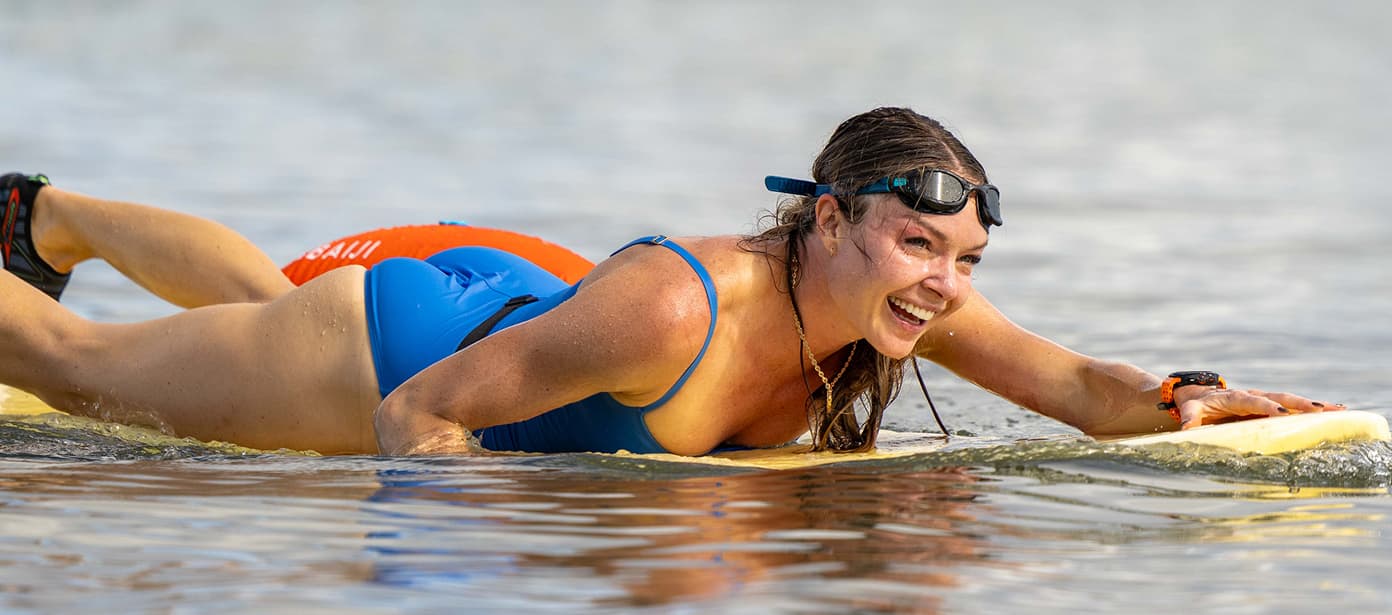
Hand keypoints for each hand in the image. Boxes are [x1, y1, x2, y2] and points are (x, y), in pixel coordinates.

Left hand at [1175, 386, 1344, 429]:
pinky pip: (1292, 406)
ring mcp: (1264, 398)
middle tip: (1323, 410)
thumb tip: (1187, 429)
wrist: (1199, 393)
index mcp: (1235, 397)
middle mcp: (1253, 395)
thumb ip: (1189, 418)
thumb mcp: (1190, 410)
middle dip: (1301, 404)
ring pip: (1292, 400)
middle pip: (1280, 397)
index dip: (1266, 406)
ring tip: (1339, 409)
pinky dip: (1311, 408)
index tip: (1281, 412)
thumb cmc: (1195, 403)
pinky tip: (1333, 411)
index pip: (1253, 401)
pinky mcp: (1270, 404)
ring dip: (1314, 405)